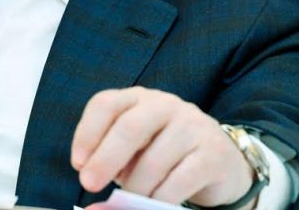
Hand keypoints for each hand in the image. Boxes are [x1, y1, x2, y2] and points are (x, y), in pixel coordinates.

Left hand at [70, 87, 255, 207]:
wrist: (221, 163)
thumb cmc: (164, 155)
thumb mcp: (135, 151)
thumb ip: (112, 162)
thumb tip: (91, 193)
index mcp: (138, 98)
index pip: (105, 104)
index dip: (87, 133)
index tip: (77, 163)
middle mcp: (165, 105)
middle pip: (129, 127)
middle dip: (105, 159)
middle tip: (89, 185)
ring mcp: (192, 126)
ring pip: (154, 160)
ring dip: (135, 188)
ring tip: (129, 201)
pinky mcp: (213, 153)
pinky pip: (179, 180)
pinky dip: (160, 198)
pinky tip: (153, 205)